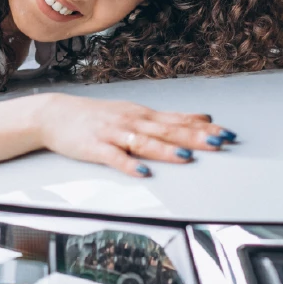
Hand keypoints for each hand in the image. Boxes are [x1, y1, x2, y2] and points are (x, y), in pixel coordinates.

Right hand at [35, 94, 232, 177]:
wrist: (54, 115)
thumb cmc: (97, 116)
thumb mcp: (134, 112)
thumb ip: (168, 119)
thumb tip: (203, 119)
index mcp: (143, 115)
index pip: (179, 121)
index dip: (204, 128)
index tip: (227, 133)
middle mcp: (132, 122)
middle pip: (167, 131)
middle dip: (194, 138)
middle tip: (219, 144)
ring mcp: (113, 134)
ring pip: (144, 142)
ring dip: (165, 150)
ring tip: (185, 157)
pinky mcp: (95, 148)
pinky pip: (114, 157)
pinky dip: (128, 164)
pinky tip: (142, 172)